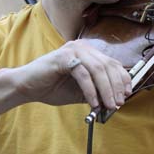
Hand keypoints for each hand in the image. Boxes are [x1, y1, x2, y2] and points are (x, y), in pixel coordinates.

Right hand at [13, 40, 131, 109]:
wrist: (27, 87)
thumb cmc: (53, 87)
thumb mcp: (82, 91)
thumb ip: (98, 92)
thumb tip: (116, 101)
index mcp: (89, 52)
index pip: (113, 63)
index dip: (123, 79)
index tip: (127, 94)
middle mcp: (83, 47)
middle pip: (108, 66)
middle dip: (116, 87)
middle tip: (117, 104)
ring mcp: (73, 50)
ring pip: (98, 70)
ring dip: (106, 90)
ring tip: (108, 106)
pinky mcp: (64, 57)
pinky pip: (84, 75)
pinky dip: (91, 91)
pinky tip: (93, 103)